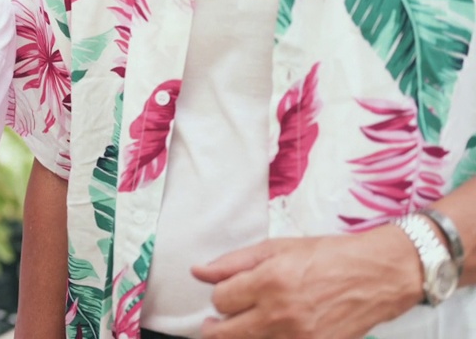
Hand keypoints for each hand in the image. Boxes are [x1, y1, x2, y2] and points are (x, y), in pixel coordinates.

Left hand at [192, 226, 423, 338]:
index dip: (218, 297)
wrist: (379, 276)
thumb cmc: (329, 256)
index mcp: (270, 281)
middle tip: (215, 322)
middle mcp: (282, 313)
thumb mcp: (278, 248)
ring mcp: (300, 336)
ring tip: (246, 325)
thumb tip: (199, 272)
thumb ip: (234, 262)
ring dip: (242, 336)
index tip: (225, 295)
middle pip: (226, 334)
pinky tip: (272, 331)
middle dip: (214, 327)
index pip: (220, 300)